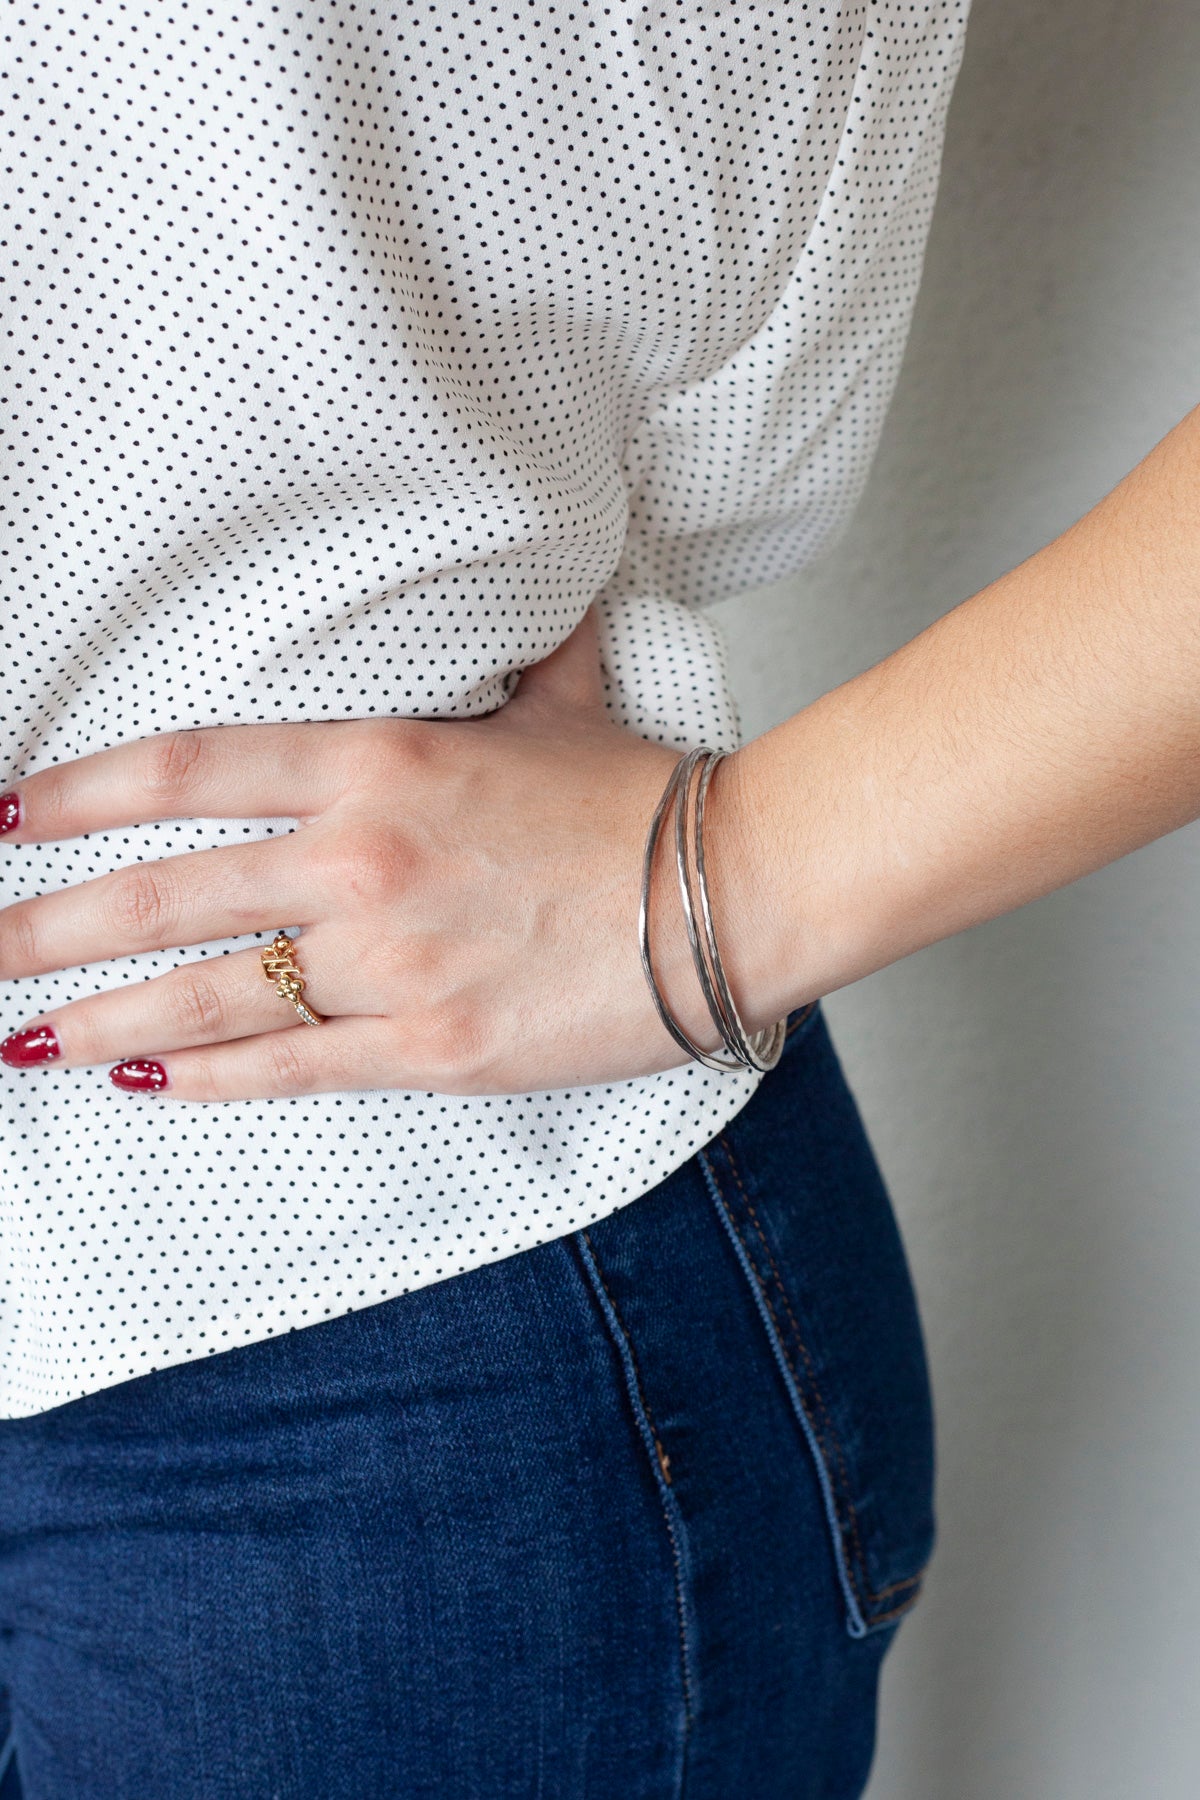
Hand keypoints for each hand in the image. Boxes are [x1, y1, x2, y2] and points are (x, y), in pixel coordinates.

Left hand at [0, 611, 733, 1099]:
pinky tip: (145, 1085)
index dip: (79, 796)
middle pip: (159, 894)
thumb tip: (522, 606)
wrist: (733, 890)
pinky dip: (206, 1081)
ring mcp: (387, 962)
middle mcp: (359, 860)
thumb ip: (510, 663)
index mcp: (379, 762)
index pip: (186, 772)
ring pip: (204, 996)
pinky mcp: (428, 1049)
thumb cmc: (645, 800)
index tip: (8, 817)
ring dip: (98, 1019)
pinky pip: (288, 1070)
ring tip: (28, 1035)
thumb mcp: (563, 704)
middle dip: (44, 927)